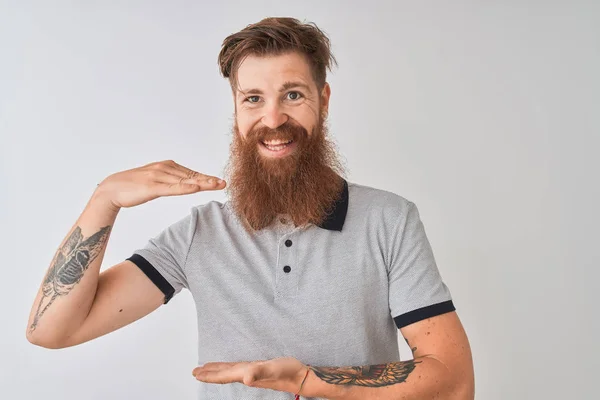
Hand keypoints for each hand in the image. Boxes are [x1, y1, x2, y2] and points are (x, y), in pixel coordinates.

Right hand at [93, 160, 225, 208]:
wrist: (111, 189)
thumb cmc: (133, 187)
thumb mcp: (156, 183)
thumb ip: (170, 182)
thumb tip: (186, 184)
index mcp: (166, 167)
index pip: (190, 174)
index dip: (206, 178)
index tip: (219, 182)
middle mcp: (164, 169)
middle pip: (191, 176)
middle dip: (208, 180)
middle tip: (224, 183)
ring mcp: (158, 177)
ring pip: (185, 181)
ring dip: (202, 183)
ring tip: (216, 185)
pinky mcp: (152, 186)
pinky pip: (172, 188)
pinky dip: (185, 188)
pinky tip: (196, 188)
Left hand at [192, 357, 311, 396]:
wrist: (301, 376)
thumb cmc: (288, 371)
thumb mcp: (273, 369)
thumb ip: (259, 373)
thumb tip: (246, 379)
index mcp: (247, 373)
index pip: (223, 376)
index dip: (209, 375)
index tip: (196, 374)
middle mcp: (247, 374)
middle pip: (224, 375)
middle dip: (209, 374)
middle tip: (195, 372)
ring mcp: (253, 372)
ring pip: (230, 372)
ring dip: (218, 371)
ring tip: (207, 369)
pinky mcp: (259, 368)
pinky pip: (239, 368)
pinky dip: (230, 367)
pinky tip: (232, 367)